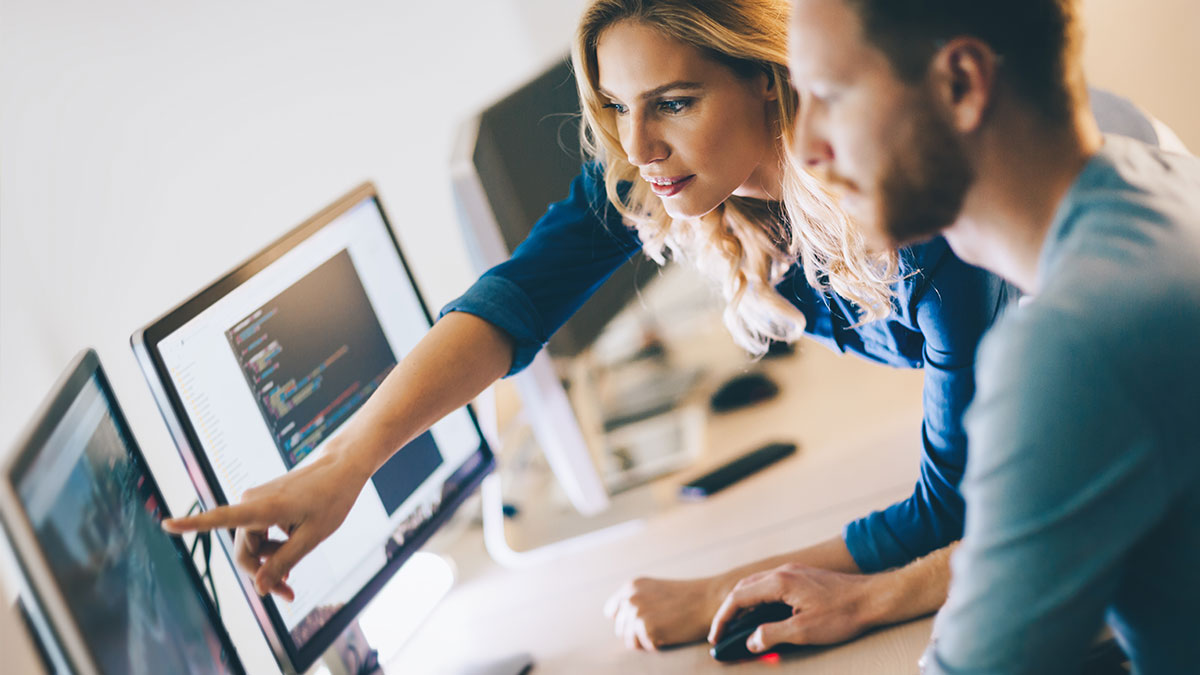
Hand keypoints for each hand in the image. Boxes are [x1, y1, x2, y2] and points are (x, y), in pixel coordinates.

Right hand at [162, 447, 367, 600]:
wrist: (341, 468)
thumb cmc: (331, 499)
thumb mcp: (312, 537)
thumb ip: (284, 562)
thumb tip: (258, 589)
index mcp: (263, 507)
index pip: (221, 518)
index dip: (192, 524)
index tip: (166, 523)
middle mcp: (252, 501)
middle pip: (243, 550)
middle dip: (262, 574)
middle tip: (288, 594)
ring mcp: (256, 501)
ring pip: (252, 544)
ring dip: (269, 562)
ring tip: (293, 576)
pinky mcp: (262, 502)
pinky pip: (259, 533)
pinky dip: (272, 547)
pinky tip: (291, 552)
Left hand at [604, 575, 730, 650]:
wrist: (709, 600)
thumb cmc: (685, 599)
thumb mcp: (654, 591)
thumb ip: (636, 600)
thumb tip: (617, 620)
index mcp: (630, 586)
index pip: (612, 611)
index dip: (626, 620)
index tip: (643, 620)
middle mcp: (630, 598)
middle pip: (621, 629)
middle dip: (637, 632)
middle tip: (661, 624)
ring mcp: (637, 613)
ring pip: (630, 641)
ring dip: (646, 640)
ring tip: (666, 629)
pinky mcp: (646, 628)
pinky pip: (645, 647)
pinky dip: (657, 645)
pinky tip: (670, 633)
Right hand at [708, 563, 878, 653]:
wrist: (874, 598)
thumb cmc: (843, 613)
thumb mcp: (804, 631)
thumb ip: (772, 635)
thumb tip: (752, 642)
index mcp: (779, 582)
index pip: (739, 598)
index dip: (723, 619)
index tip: (716, 637)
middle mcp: (783, 572)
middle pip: (744, 589)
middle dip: (730, 611)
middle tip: (722, 633)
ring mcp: (794, 572)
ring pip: (757, 586)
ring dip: (744, 606)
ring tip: (739, 627)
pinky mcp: (803, 578)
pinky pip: (771, 586)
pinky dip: (759, 601)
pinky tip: (764, 615)